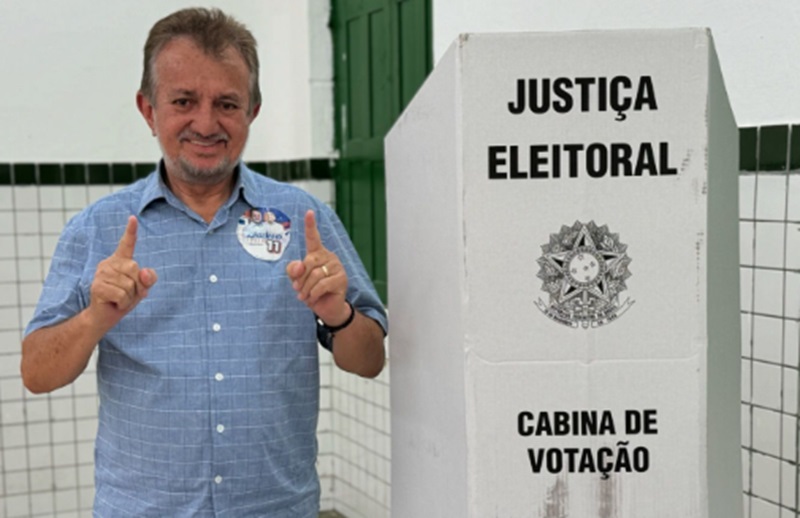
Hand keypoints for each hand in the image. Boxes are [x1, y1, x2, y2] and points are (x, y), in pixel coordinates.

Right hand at [87, 216, 157, 330]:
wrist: (104, 317)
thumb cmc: (123, 300)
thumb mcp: (141, 288)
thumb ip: (148, 278)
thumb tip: (144, 272)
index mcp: (120, 261)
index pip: (127, 244)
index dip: (130, 231)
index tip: (133, 218)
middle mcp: (108, 264)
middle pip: (135, 270)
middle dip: (138, 286)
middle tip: (127, 294)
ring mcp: (101, 274)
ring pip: (130, 284)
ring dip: (130, 297)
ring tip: (119, 299)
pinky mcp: (97, 286)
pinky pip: (122, 295)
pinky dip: (123, 303)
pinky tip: (114, 303)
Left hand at [286, 210, 349, 325]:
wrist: (326, 308)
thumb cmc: (311, 291)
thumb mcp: (297, 280)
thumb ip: (293, 270)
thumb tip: (299, 266)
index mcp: (317, 254)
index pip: (313, 238)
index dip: (310, 225)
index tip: (308, 212)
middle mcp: (329, 257)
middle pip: (309, 261)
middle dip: (300, 278)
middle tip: (297, 289)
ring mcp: (337, 267)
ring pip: (314, 275)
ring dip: (305, 289)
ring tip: (305, 296)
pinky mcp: (341, 279)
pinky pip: (321, 285)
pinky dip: (313, 294)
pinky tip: (313, 298)